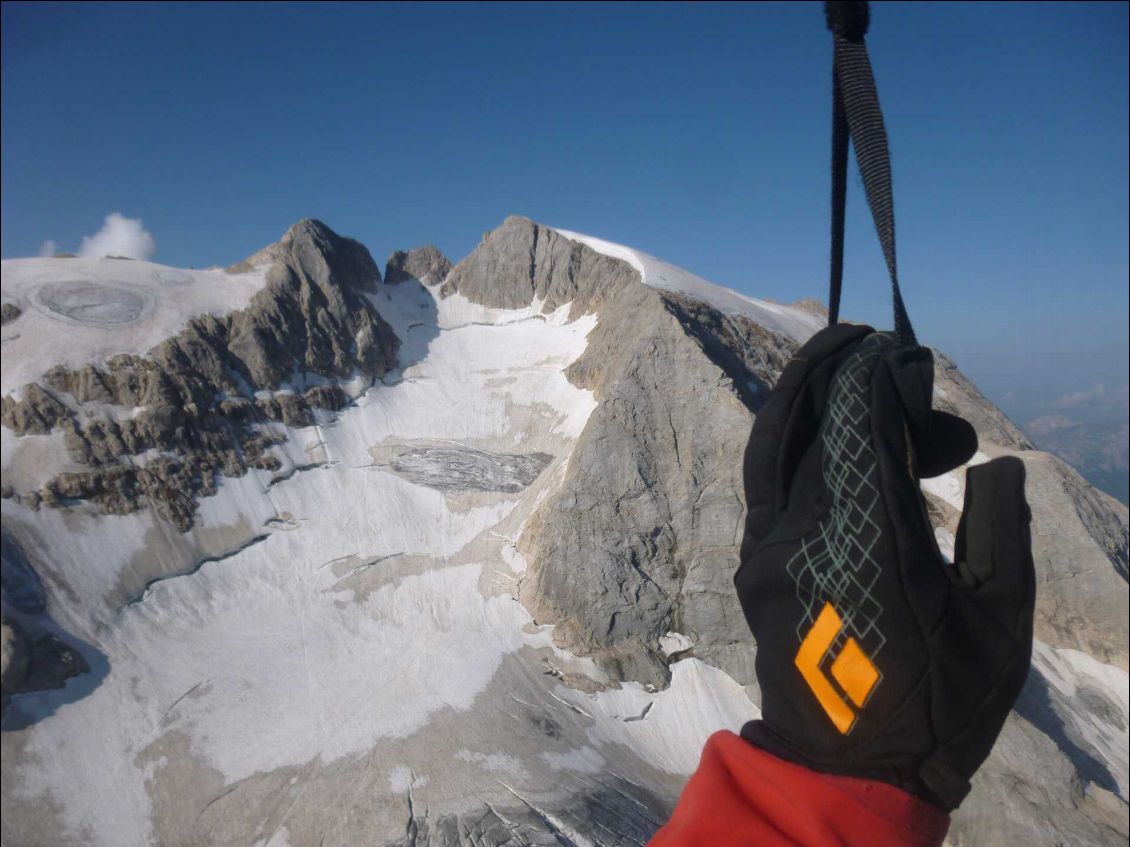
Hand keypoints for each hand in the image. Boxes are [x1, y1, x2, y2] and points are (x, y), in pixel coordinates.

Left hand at [734, 324, 1034, 810]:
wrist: (847, 769)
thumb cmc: (938, 706)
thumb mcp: (999, 624)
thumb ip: (1002, 532)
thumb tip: (999, 463)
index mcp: (871, 549)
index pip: (858, 431)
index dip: (877, 378)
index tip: (904, 350)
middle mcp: (804, 538)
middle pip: (819, 428)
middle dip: (856, 380)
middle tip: (903, 367)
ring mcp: (768, 551)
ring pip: (775, 445)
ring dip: (807, 393)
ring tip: (843, 359)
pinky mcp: (755, 564)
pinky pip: (765, 480)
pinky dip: (791, 437)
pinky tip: (826, 426)